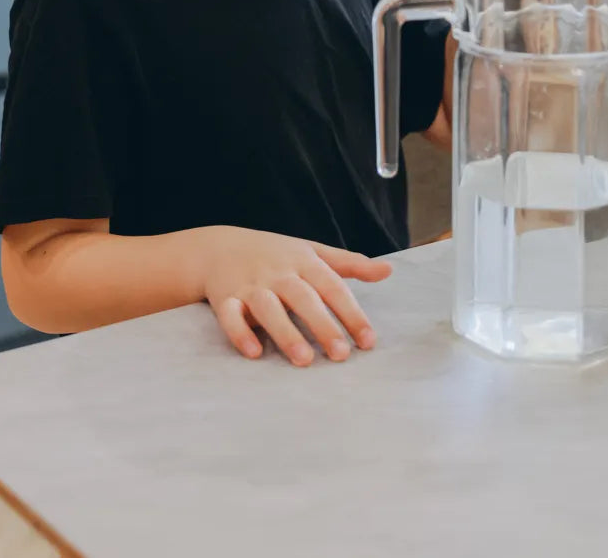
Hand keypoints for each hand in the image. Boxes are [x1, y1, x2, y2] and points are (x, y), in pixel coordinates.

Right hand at [192, 226, 391, 365]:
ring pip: (268, 309)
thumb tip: (388, 270)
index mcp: (303, 261)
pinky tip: (254, 353)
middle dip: (323, 326)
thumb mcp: (313, 252)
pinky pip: (231, 316)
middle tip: (342, 355)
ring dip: (286, 333)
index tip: (367, 341)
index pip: (332, 287)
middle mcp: (278, 272)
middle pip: (303, 298)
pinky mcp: (225, 298)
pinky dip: (240, 333)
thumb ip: (350, 264)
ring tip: (304, 359)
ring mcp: (250, 285)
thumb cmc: (276, 254)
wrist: (219, 247)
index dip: (351, 313)